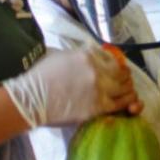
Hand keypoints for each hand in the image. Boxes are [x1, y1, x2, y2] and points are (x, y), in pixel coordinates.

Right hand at [1, 47, 137, 127]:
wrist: (30, 100)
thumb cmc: (39, 77)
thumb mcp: (59, 55)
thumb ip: (77, 54)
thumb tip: (88, 53)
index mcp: (87, 54)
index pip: (111, 57)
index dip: (116, 63)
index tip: (117, 68)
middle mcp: (96, 68)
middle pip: (121, 72)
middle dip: (125, 76)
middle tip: (125, 81)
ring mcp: (99, 87)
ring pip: (125, 87)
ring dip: (128, 89)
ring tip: (128, 92)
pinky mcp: (98, 106)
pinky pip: (120, 103)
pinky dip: (127, 102)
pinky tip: (128, 104)